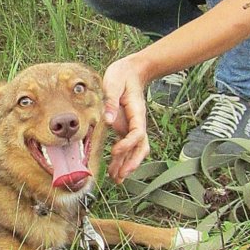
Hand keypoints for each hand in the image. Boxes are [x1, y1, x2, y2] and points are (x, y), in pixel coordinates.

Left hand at [102, 56, 149, 182]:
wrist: (131, 71)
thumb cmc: (122, 75)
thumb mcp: (114, 83)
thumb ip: (111, 101)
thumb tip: (108, 120)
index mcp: (136, 112)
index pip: (137, 133)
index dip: (127, 144)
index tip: (114, 151)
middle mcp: (137, 122)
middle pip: (141, 147)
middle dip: (132, 163)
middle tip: (120, 176)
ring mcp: (132, 126)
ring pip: (135, 150)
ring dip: (127, 165)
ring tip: (116, 179)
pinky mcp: (125, 127)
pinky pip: (127, 147)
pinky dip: (122, 159)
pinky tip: (114, 169)